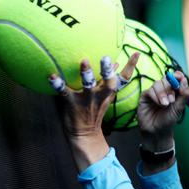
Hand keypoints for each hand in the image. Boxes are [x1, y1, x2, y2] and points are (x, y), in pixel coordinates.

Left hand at [51, 53, 138, 169]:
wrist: (85, 134)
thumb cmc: (94, 110)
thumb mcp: (106, 96)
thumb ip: (108, 80)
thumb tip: (116, 63)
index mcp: (109, 92)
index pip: (124, 78)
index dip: (131, 66)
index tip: (136, 53)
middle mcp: (100, 94)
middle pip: (108, 81)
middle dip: (107, 70)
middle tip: (106, 58)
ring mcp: (86, 99)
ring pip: (88, 85)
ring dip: (86, 73)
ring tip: (84, 62)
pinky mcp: (72, 103)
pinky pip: (64, 92)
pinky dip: (57, 84)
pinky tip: (52, 76)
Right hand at [137, 70, 188, 145]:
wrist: (157, 131)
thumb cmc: (169, 120)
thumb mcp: (179, 108)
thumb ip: (184, 95)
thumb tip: (185, 80)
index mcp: (174, 91)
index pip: (176, 78)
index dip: (178, 76)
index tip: (180, 77)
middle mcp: (164, 90)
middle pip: (167, 79)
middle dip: (170, 87)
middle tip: (172, 100)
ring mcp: (154, 92)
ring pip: (157, 83)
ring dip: (163, 93)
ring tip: (165, 105)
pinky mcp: (145, 96)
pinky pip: (150, 90)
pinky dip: (156, 96)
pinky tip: (159, 104)